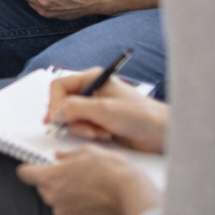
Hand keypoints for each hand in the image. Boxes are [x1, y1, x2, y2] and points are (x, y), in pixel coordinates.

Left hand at [17, 147, 160, 214]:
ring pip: (56, 203)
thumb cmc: (111, 170)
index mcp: (50, 176)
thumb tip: (59, 156)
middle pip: (43, 188)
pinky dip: (75, 212)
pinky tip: (91, 204)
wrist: (131, 194)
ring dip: (65, 198)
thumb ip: (68, 155)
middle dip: (54, 183)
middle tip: (76, 178)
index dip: (31, 170)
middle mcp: (51, 196)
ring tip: (88, 191)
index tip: (38, 169)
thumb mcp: (89, 152)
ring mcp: (61, 212)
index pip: (24, 173)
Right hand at [47, 69, 167, 152]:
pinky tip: (105, 135)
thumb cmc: (141, 115)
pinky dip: (90, 134)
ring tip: (100, 132)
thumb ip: (74, 108)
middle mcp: (91, 92)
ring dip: (83, 129)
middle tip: (83, 127)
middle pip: (63, 104)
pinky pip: (82, 129)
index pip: (59, 86)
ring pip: (71, 119)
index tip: (55, 119)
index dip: (54, 103)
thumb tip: (55, 113)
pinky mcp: (99, 122)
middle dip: (72, 119)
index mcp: (92, 79)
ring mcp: (95, 108)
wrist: (161, 133)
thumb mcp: (103, 109)